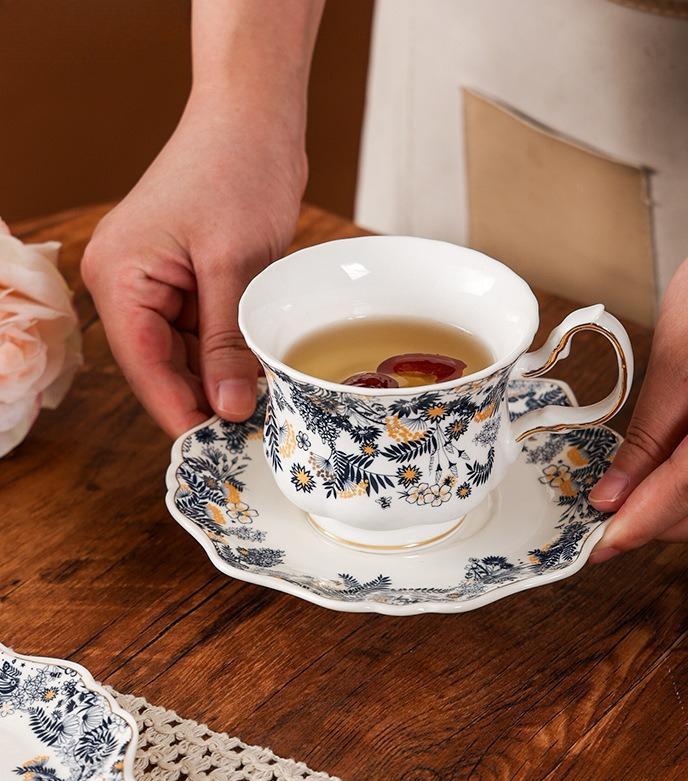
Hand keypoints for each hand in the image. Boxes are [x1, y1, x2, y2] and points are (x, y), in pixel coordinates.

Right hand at [82, 93, 305, 435]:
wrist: (253, 118)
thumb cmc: (237, 170)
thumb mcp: (234, 266)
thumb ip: (226, 342)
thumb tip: (228, 406)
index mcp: (119, 276)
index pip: (144, 365)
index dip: (179, 410)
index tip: (214, 448)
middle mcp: (128, 283)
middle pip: (161, 364)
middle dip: (203, 398)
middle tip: (249, 435)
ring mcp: (158, 282)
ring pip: (185, 352)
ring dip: (220, 378)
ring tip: (261, 409)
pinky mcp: (188, 279)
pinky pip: (203, 331)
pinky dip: (228, 351)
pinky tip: (257, 372)